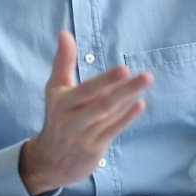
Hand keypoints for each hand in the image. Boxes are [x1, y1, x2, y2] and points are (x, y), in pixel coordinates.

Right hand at [19, 32, 152, 195]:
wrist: (50, 161)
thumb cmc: (57, 117)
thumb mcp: (55, 89)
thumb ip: (62, 62)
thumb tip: (64, 33)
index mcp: (61, 102)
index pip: (86, 90)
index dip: (105, 80)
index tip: (123, 69)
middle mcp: (72, 120)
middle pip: (101, 103)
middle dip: (123, 89)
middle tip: (144, 76)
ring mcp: (84, 136)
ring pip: (109, 115)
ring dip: (128, 98)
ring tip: (145, 81)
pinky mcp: (94, 148)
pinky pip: (113, 130)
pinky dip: (127, 117)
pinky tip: (139, 104)